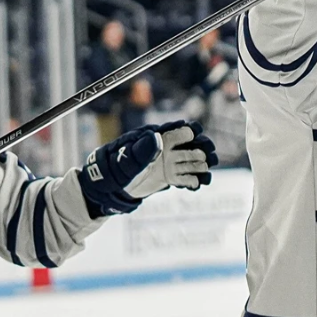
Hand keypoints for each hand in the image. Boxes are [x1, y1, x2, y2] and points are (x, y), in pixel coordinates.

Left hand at [78, 122, 218, 216]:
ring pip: (193, 162)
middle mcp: (167, 149)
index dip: (191, 132)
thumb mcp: (126, 159)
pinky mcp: (169, 177)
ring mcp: (169, 163)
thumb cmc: (115, 168)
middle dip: (202, 151)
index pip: (180, 130)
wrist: (109, 187)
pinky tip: (195, 186)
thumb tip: (157, 137)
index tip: (196, 137)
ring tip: (203, 176)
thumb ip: (141, 149)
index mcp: (158, 138)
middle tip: (207, 159)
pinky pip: (187, 178)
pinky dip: (194, 181)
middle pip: (192, 145)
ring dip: (201, 167)